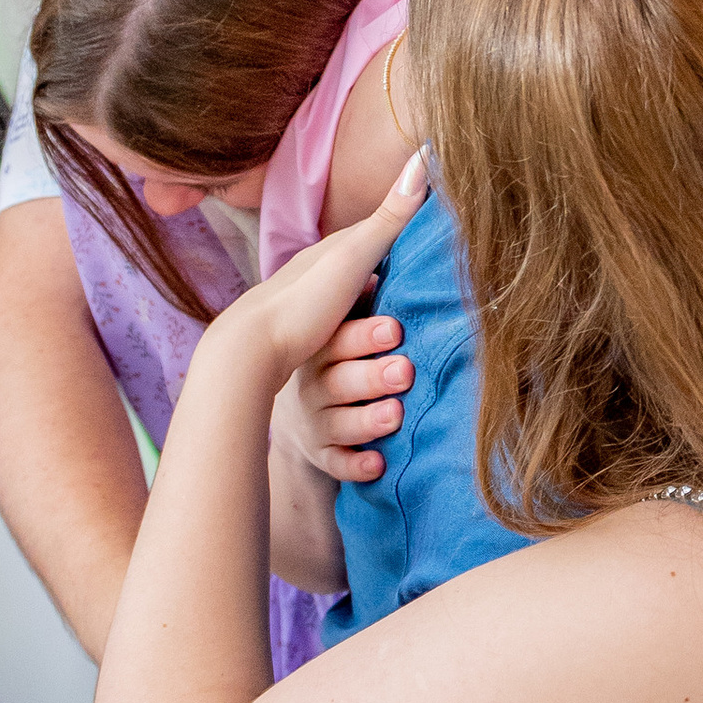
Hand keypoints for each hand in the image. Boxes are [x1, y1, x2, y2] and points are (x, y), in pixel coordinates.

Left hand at [212, 150, 429, 397]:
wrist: (252, 350)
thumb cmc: (305, 298)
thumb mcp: (354, 254)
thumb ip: (391, 216)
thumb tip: (425, 153)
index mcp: (338, 246)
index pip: (387, 228)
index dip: (416, 228)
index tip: (448, 233)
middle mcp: (326, 270)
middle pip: (375, 265)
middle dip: (402, 272)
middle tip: (437, 286)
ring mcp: (317, 302)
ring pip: (362, 298)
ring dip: (384, 307)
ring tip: (411, 322)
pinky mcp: (311, 335)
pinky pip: (350, 327)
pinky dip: (369, 329)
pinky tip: (379, 342)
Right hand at [279, 309, 414, 485]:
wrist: (297, 418)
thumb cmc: (336, 358)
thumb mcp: (340, 327)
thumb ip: (364, 297)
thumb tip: (396, 236)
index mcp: (321, 348)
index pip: (339, 339)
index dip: (365, 334)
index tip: (396, 328)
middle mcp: (314, 386)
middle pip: (340, 381)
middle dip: (373, 376)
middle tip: (405, 371)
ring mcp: (316, 423)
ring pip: (339, 424)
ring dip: (369, 420)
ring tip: (396, 414)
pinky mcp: (321, 456)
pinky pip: (336, 464)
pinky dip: (355, 466)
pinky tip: (378, 465)